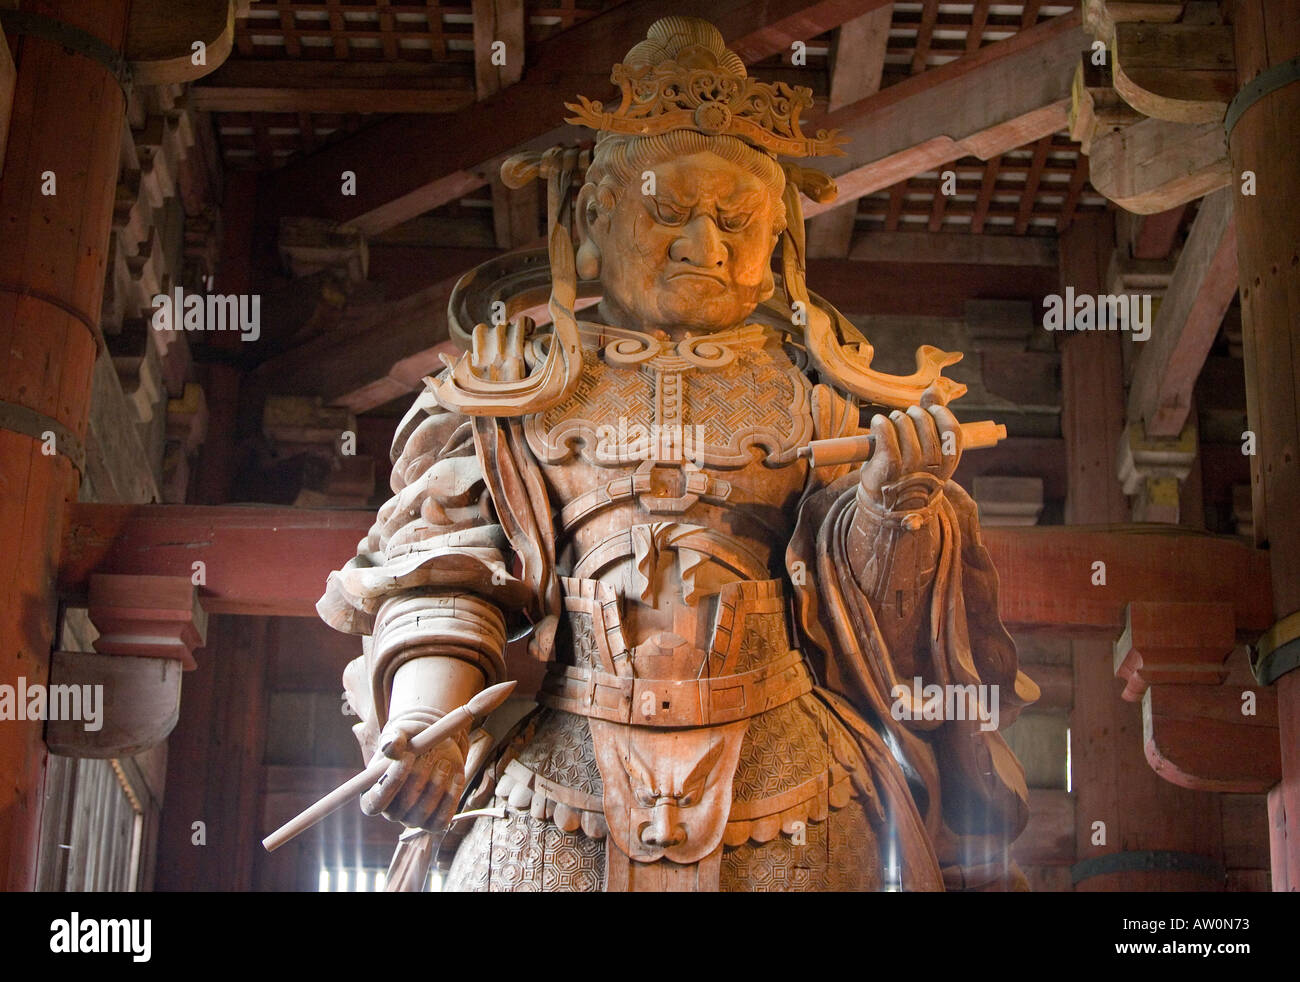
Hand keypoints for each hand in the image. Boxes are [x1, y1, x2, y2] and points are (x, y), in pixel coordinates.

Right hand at [360, 714, 466, 831]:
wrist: (436, 746)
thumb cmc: (411, 739)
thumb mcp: (400, 733)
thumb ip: (393, 739)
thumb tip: (392, 747)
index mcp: (372, 795)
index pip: (373, 804)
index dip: (390, 783)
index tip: (408, 756)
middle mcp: (391, 812)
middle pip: (399, 810)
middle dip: (418, 779)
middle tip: (431, 753)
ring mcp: (413, 819)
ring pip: (423, 812)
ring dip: (436, 784)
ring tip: (444, 760)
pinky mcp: (434, 822)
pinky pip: (442, 819)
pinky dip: (451, 797)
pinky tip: (457, 775)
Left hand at [859, 403, 962, 507]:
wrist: (888, 505)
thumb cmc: (910, 472)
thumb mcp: (928, 450)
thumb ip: (934, 417)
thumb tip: (935, 388)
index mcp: (948, 463)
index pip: (952, 429)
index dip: (939, 413)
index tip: (929, 411)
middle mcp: (932, 466)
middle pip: (924, 421)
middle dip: (913, 413)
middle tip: (905, 417)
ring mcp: (910, 467)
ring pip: (904, 424)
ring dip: (896, 418)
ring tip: (892, 422)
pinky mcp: (888, 467)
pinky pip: (886, 433)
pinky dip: (880, 423)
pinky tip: (878, 422)